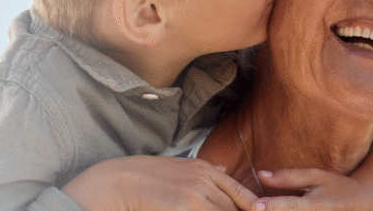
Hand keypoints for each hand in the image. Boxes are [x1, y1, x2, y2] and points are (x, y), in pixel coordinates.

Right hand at [62, 156, 257, 210]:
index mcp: (205, 170)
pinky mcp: (185, 207)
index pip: (240, 193)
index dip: (252, 206)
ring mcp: (196, 195)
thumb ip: (203, 170)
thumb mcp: (179, 165)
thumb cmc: (147, 176)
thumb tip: (222, 170)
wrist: (119, 181)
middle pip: (234, 208)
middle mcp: (205, 181)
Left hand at [249, 168, 372, 210]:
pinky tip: (271, 210)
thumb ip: (289, 177)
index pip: (288, 206)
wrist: (362, 206)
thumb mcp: (316, 176)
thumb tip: (261, 174)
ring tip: (260, 209)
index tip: (255, 205)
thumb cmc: (337, 188)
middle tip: (253, 207)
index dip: (271, 206)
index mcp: (313, 205)